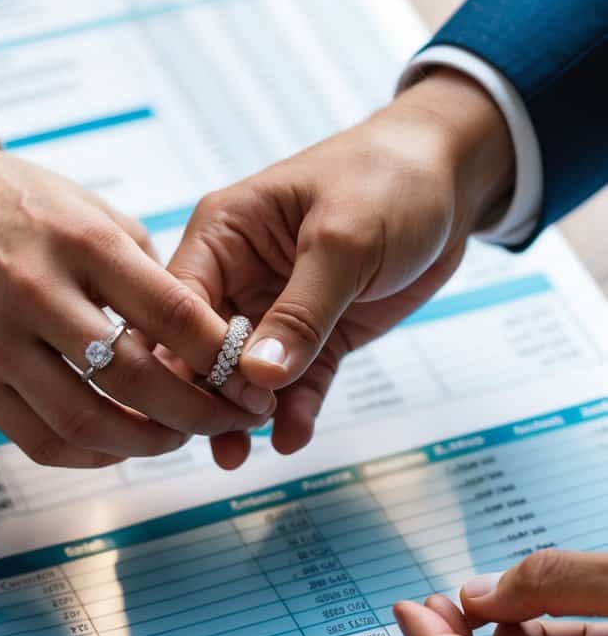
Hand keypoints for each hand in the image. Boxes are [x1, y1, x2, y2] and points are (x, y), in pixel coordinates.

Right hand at [0, 131, 273, 468]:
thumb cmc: (27, 209)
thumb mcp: (98, 215)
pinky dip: (92, 455)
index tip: (248, 379)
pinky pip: (41, 441)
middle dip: (194, 413)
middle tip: (226, 420)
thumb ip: (149, 278)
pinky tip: (121, 444)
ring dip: (146, 443)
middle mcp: (35, 292)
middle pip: (133, 379)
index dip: (220, 357)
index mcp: (81, 242)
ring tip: (177, 437)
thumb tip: (208, 345)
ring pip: (86, 423)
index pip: (170, 313)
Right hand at [168, 68, 513, 467]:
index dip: (185, 354)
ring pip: (246, 375)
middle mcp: (238, 275)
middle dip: (210, 394)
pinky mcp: (317, 336)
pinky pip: (296, 383)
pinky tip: (292, 438)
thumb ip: (302, 311)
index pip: (179, 304)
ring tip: (241, 455)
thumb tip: (258, 376)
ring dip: (243, 416)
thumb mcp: (345, 240)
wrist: (455, 180)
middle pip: (202, 348)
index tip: (207, 397)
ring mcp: (276, 310)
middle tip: (229, 432)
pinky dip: (293, 411)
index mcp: (224, 235)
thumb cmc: (391, 180)